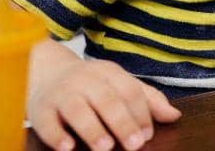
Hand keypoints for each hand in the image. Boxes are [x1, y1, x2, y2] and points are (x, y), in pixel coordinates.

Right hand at [29, 58, 180, 150]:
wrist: (45, 72)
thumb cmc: (91, 84)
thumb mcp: (119, 84)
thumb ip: (147, 99)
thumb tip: (174, 116)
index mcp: (108, 72)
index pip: (129, 91)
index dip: (140, 113)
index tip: (147, 135)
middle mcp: (85, 80)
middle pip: (106, 99)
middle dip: (122, 123)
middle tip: (134, 145)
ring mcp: (61, 93)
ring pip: (77, 109)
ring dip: (92, 129)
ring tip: (105, 147)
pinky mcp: (40, 109)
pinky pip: (46, 122)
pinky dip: (56, 135)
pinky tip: (67, 147)